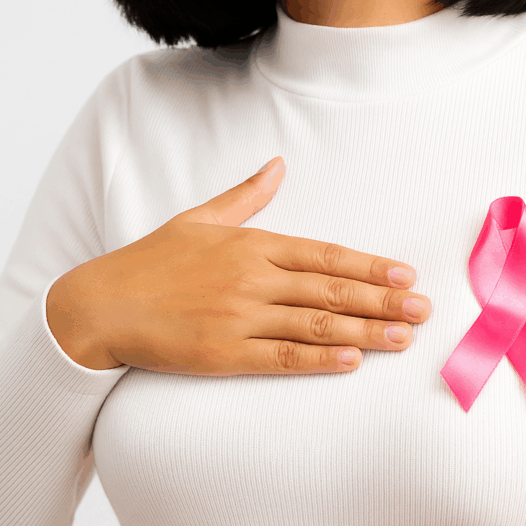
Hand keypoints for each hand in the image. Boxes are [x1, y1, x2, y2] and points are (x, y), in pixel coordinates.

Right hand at [51, 156, 430, 372]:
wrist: (101, 304)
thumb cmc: (148, 262)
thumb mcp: (197, 219)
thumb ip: (244, 196)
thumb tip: (277, 165)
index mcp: (249, 244)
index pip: (324, 254)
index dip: (369, 266)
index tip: (405, 275)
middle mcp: (250, 278)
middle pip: (330, 288)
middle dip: (383, 300)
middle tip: (424, 310)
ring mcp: (237, 317)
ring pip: (315, 323)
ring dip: (365, 331)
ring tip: (403, 338)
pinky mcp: (222, 353)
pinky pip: (280, 356)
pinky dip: (319, 359)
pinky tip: (351, 361)